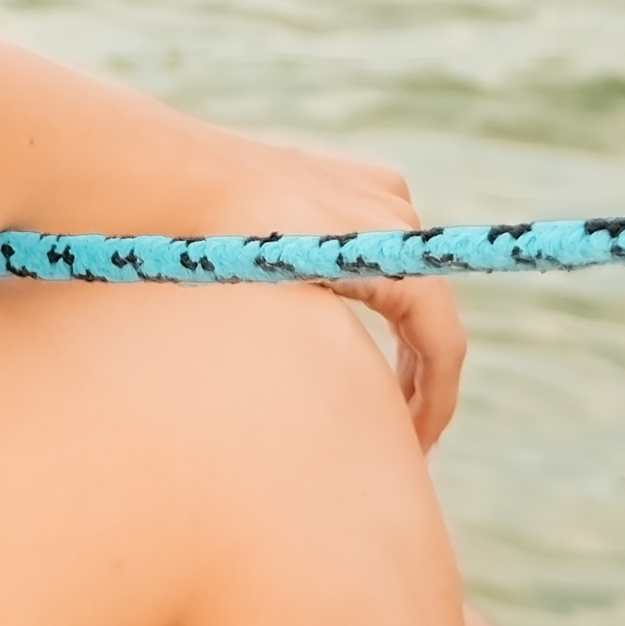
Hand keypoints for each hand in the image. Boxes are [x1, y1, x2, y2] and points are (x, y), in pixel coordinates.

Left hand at [186, 130, 466, 451]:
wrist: (180, 177)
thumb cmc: (230, 252)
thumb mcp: (293, 313)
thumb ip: (341, 356)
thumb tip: (381, 421)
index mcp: (394, 252)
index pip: (444, 342)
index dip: (436, 403)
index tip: (415, 448)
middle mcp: (397, 213)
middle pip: (430, 311)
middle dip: (418, 375)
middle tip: (398, 434)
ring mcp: (376, 189)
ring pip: (408, 278)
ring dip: (399, 333)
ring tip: (379, 391)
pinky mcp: (350, 178)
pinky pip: (381, 242)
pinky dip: (377, 287)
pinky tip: (347, 320)